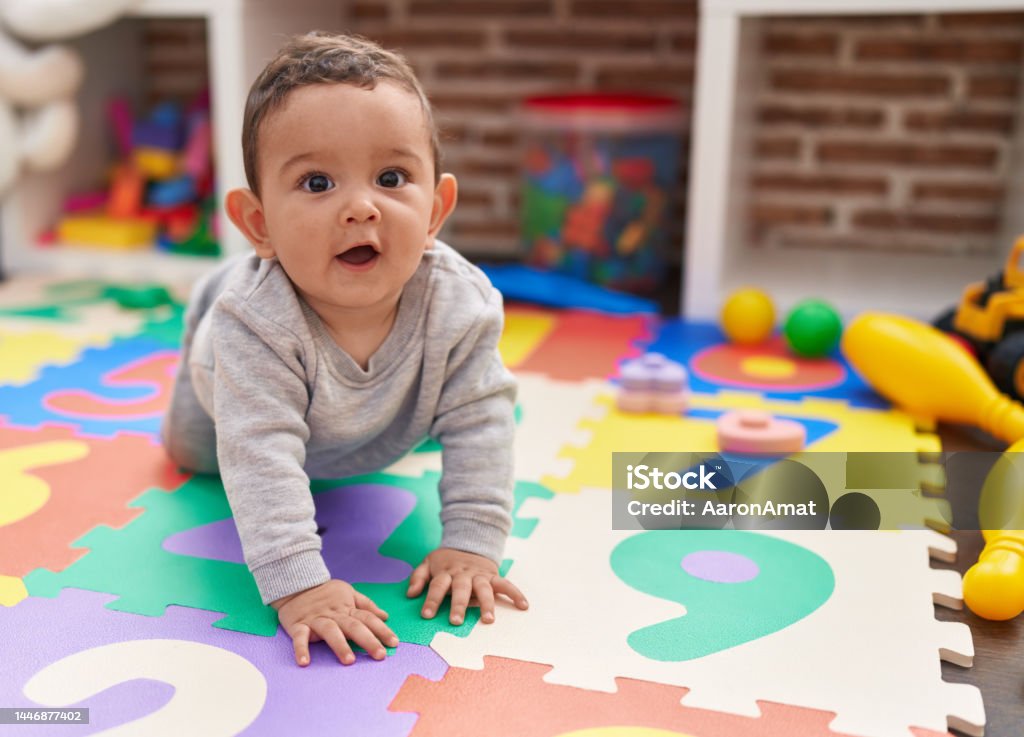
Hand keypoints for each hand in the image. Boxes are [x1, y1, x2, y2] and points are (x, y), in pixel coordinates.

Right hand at [271, 579, 398, 666]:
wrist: (295, 583)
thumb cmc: (325, 592)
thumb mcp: (348, 592)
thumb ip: (366, 605)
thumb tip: (385, 616)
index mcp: (347, 608)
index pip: (368, 618)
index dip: (382, 630)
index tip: (394, 643)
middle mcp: (334, 614)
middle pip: (354, 627)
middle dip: (368, 640)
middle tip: (380, 655)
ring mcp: (316, 620)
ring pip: (330, 632)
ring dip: (340, 645)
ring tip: (349, 661)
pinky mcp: (298, 625)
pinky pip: (299, 638)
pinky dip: (301, 649)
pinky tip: (304, 662)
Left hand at [406, 548, 527, 624]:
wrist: (468, 540)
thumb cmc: (446, 560)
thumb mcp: (428, 563)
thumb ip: (418, 577)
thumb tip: (410, 594)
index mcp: (446, 572)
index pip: (437, 586)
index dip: (431, 600)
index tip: (426, 615)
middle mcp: (463, 574)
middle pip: (461, 589)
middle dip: (459, 605)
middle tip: (456, 621)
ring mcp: (479, 574)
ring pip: (484, 588)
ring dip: (487, 603)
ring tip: (488, 620)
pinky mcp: (493, 575)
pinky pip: (505, 583)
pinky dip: (515, 593)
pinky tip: (523, 605)